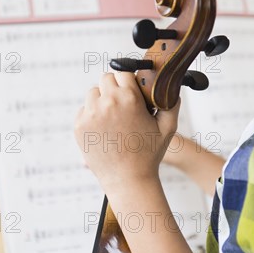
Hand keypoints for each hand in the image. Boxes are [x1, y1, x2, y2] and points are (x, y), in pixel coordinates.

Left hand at [74, 72, 180, 192]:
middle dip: (114, 88)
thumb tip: (173, 89)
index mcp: (129, 98)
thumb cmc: (149, 155)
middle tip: (122, 103)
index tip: (131, 90)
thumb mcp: (167, 128)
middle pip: (105, 79)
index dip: (128, 81)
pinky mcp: (80, 125)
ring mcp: (91, 114)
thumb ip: (172, 104)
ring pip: (93, 93)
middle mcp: (108, 102)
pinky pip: (84, 110)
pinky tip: (104, 129)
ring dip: (101, 100)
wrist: (128, 180)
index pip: (123, 72)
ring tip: (112, 117)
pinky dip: (92, 115)